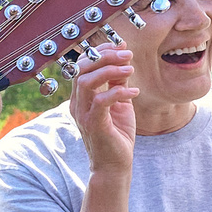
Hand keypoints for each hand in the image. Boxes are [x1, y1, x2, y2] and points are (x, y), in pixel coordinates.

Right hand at [70, 45, 138, 176]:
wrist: (114, 165)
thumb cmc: (117, 134)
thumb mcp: (120, 101)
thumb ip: (118, 81)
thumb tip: (123, 57)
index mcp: (81, 96)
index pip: (82, 65)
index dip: (100, 51)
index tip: (120, 46)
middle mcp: (77, 103)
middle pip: (81, 69)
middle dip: (105, 56)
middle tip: (127, 54)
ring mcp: (83, 114)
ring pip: (87, 82)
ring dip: (110, 71)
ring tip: (130, 70)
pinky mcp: (94, 125)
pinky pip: (101, 101)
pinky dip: (119, 92)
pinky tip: (134, 93)